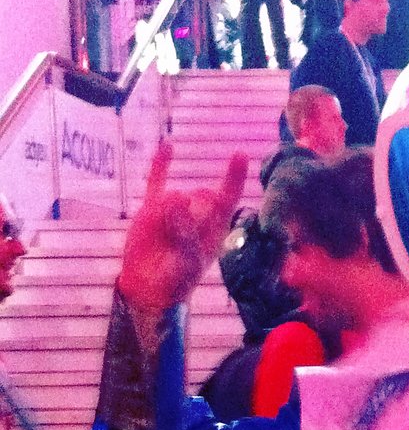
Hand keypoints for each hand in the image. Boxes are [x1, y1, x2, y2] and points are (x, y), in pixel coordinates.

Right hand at [119, 141, 247, 312]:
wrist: (148, 286)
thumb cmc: (175, 278)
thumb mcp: (187, 260)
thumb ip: (185, 232)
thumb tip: (177, 196)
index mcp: (215, 228)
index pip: (229, 198)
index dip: (234, 177)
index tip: (240, 153)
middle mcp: (198, 214)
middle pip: (203, 195)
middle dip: (194, 212)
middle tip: (180, 234)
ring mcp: (176, 208)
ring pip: (178, 194)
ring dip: (171, 213)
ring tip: (164, 235)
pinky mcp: (152, 208)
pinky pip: (157, 181)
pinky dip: (161, 164)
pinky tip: (167, 144)